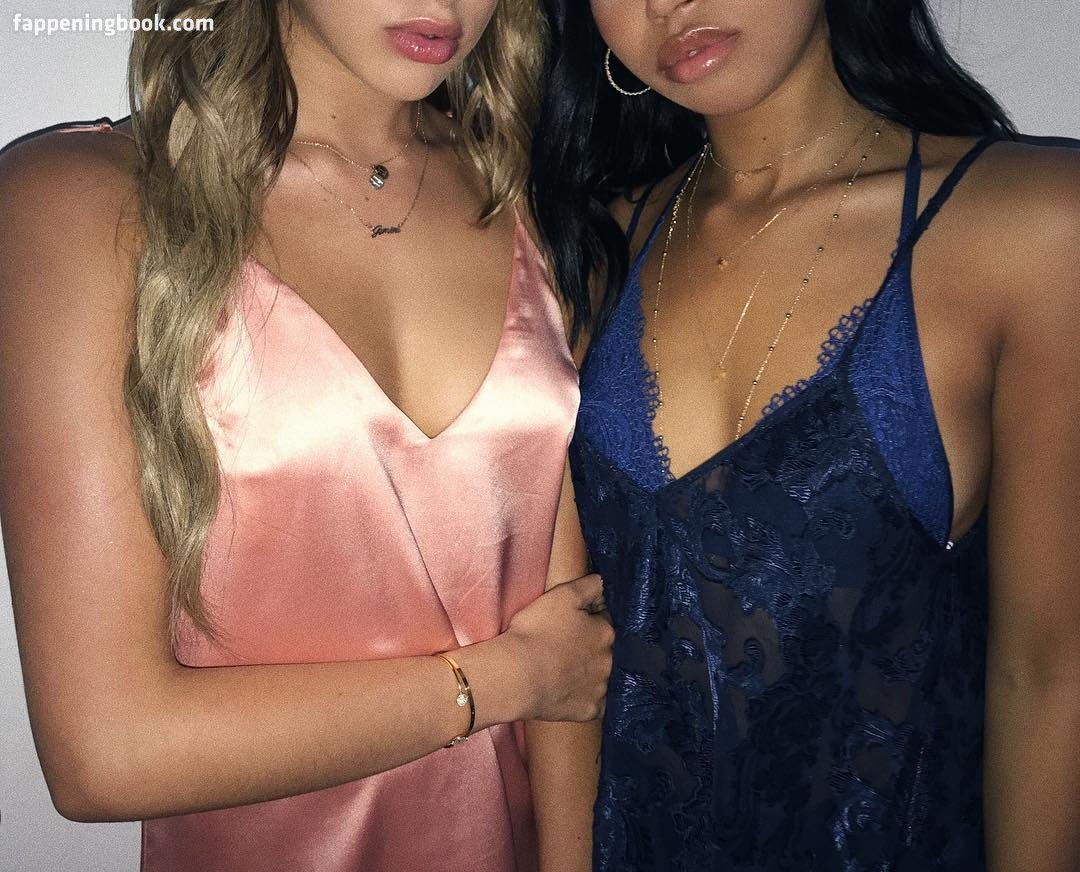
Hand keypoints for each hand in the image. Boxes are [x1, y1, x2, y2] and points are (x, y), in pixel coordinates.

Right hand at [502, 574, 612, 722]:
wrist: (516, 675)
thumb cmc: (537, 631)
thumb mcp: (562, 595)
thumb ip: (589, 585)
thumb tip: (603, 584)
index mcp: (605, 633)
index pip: (602, 620)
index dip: (585, 619)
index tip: (567, 622)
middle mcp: (609, 661)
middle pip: (602, 649)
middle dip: (588, 646)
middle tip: (562, 647)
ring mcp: (600, 689)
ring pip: (599, 677)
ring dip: (587, 673)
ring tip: (561, 671)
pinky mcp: (589, 712)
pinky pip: (592, 704)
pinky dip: (583, 699)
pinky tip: (567, 694)